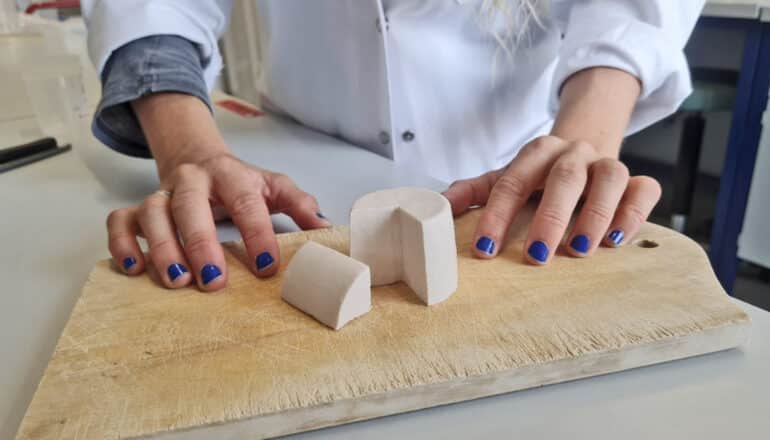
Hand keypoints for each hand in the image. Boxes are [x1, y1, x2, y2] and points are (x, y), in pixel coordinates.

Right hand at [107, 153, 328, 290]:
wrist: (197, 158)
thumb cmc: (239, 182)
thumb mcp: (273, 186)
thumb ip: (298, 205)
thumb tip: (326, 228)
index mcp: (230, 175)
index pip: (244, 201)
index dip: (256, 232)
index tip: (267, 264)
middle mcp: (191, 181)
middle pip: (190, 206)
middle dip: (201, 244)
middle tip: (214, 281)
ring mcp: (161, 194)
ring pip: (152, 214)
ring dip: (162, 249)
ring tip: (178, 283)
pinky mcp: (137, 208)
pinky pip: (119, 222)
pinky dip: (122, 244)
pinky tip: (134, 270)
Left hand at [443, 135, 660, 263]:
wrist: (583, 152)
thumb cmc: (538, 176)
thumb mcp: (503, 178)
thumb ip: (472, 192)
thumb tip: (439, 207)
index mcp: (536, 152)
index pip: (512, 181)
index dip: (497, 215)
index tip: (485, 249)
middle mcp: (573, 153)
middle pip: (563, 178)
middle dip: (549, 217)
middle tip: (536, 255)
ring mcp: (607, 164)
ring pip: (609, 178)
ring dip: (595, 214)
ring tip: (579, 251)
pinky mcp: (636, 180)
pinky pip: (644, 190)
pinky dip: (633, 214)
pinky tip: (616, 242)